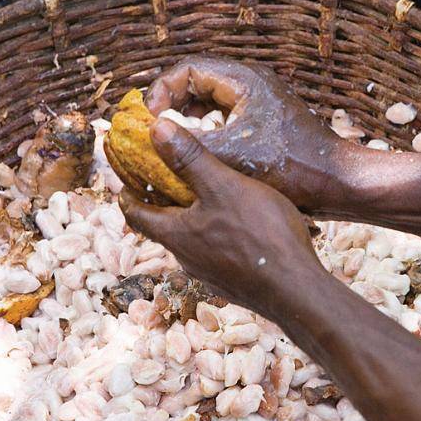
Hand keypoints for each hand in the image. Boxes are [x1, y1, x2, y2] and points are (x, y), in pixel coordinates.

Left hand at [119, 118, 323, 314]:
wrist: (298, 291)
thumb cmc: (259, 236)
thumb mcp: (223, 186)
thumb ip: (190, 159)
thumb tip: (156, 130)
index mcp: (176, 235)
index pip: (136, 214)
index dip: (126, 194)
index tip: (123, 179)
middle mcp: (187, 259)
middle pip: (164, 227)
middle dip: (162, 202)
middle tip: (167, 178)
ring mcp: (212, 274)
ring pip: (193, 241)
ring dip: (193, 218)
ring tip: (208, 194)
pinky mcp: (235, 282)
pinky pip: (218, 252)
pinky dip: (218, 233)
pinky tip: (240, 222)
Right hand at [145, 55, 345, 212]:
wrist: (337, 182)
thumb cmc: (292, 166)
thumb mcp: (232, 155)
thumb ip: (189, 144)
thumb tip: (151, 136)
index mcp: (244, 80)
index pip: (187, 68)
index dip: (161, 90)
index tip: (148, 118)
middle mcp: (251, 84)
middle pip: (196, 81)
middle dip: (170, 104)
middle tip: (153, 130)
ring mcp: (259, 102)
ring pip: (209, 101)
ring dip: (186, 119)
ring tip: (171, 143)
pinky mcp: (264, 122)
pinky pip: (223, 117)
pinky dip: (205, 131)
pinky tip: (198, 155)